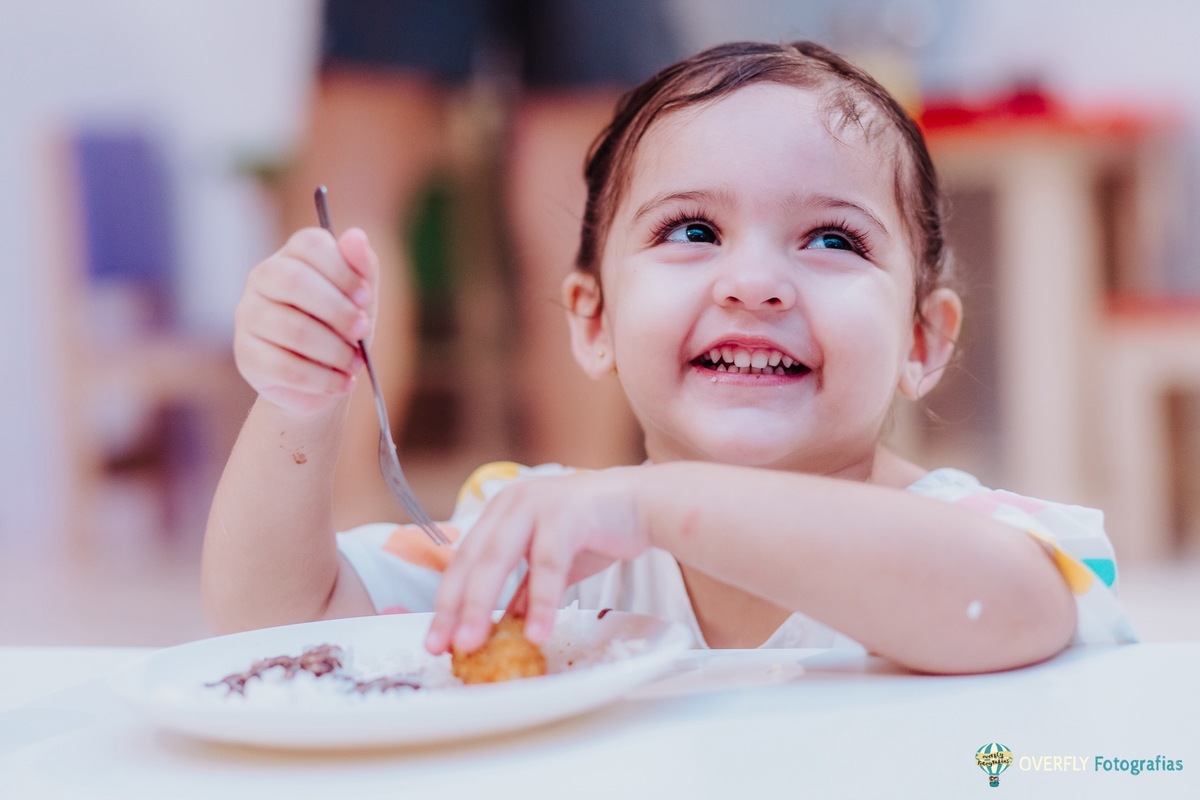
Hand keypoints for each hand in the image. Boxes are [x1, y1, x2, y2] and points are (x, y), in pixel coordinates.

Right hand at [234, 227, 377, 416]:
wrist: (322, 379)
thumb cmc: (342, 330)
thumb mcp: (360, 299)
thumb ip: (361, 269)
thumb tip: (356, 236)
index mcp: (292, 256)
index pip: (309, 244)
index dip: (341, 270)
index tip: (365, 297)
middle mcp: (262, 278)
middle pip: (293, 281)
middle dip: (337, 310)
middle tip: (363, 331)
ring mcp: (248, 315)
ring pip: (292, 328)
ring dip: (334, 350)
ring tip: (355, 364)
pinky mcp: (246, 355)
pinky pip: (284, 366)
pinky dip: (321, 378)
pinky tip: (341, 383)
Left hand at [425, 467, 649, 654]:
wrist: (644, 504)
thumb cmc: (596, 529)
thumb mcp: (550, 562)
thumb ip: (524, 588)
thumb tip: (501, 625)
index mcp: (500, 512)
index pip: (463, 561)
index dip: (446, 601)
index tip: (436, 639)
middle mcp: (511, 503)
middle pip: (472, 561)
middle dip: (454, 607)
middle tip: (443, 646)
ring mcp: (536, 504)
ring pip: (498, 560)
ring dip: (482, 605)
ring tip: (472, 644)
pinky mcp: (567, 513)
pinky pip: (547, 564)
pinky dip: (540, 602)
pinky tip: (536, 633)